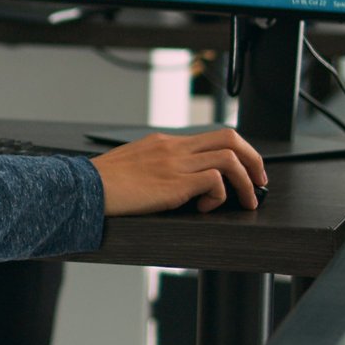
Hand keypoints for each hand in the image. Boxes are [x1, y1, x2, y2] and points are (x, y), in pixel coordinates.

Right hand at [92, 129, 267, 214]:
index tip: (245, 169)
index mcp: (165, 142)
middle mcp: (174, 147)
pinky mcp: (174, 183)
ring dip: (247, 182)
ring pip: (230, 159)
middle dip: (254, 160)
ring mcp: (175, 163)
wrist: (84, 188)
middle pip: (230, 138)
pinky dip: (219, 196)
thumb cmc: (102, 183)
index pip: (213, 136)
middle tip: (259, 181)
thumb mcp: (133, 164)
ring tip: (247, 201)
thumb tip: (178, 183)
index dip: (238, 151)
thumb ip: (157, 166)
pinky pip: (214, 181)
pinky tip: (205, 208)